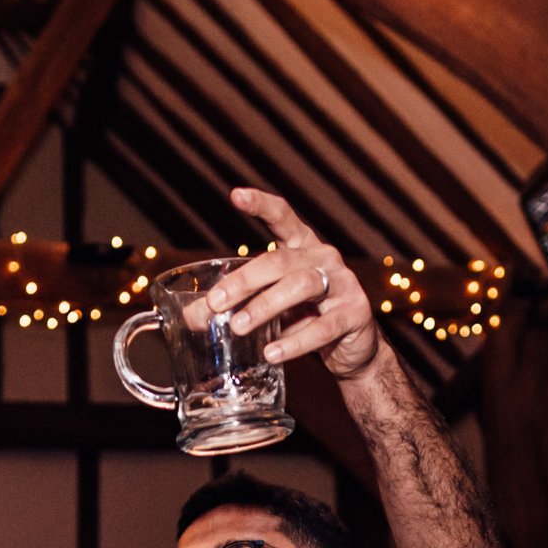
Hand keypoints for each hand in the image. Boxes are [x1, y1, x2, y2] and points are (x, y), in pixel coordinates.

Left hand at [207, 187, 381, 379]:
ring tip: (239, 327)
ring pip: (301, 286)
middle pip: (279, 261)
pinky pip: (323, 327)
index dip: (261, 204)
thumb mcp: (269, 307)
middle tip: (215, 304)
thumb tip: (192, 317)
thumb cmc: (305, 318)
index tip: (235, 195)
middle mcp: (323, 257)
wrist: (352, 349)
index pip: (282, 216)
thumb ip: (237, 307)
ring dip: (266, 306)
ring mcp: (343, 283)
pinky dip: (294, 341)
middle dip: (244, 281)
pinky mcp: (355, 313)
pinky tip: (272, 352)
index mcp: (301, 247)